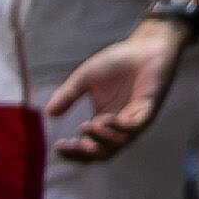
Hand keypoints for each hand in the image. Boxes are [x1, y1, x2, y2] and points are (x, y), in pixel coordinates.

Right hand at [47, 17, 186, 163]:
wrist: (144, 45)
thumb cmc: (116, 62)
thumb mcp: (84, 79)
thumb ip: (68, 95)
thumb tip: (48, 114)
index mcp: (102, 120)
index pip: (87, 146)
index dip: (73, 152)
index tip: (58, 145)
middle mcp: (118, 125)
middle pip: (102, 153)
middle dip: (85, 153)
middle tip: (72, 144)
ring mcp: (134, 118)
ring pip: (119, 144)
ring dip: (102, 139)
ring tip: (88, 126)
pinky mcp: (149, 108)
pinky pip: (136, 126)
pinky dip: (120, 127)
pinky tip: (106, 119)